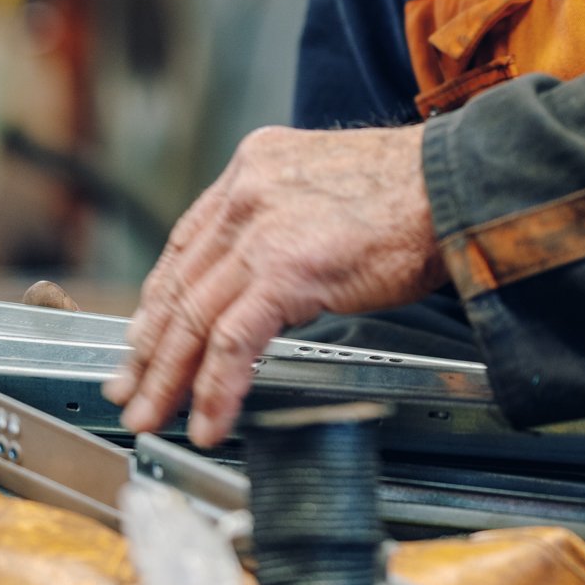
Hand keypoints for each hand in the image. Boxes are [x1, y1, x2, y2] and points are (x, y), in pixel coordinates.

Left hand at [104, 124, 442, 447]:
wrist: (456, 185)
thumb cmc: (415, 194)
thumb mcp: (330, 190)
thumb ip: (288, 224)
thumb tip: (272, 283)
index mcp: (254, 167)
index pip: (186, 243)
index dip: (159, 299)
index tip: (143, 337)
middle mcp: (246, 192)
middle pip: (179, 283)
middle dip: (149, 348)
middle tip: (128, 390)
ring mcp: (261, 230)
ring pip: (193, 316)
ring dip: (169, 377)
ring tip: (153, 415)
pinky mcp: (284, 269)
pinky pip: (232, 342)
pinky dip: (216, 387)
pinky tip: (211, 417)